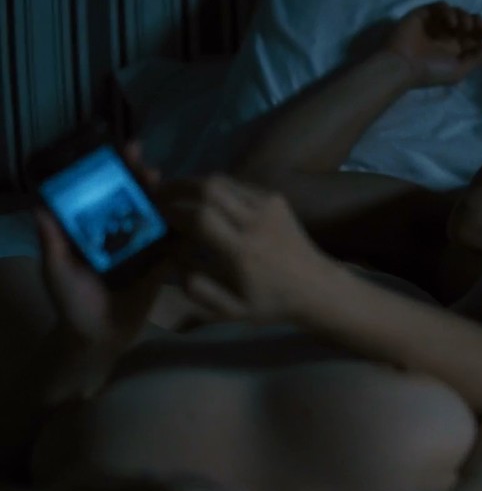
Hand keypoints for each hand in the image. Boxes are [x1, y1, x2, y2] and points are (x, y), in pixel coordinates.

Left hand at [34, 142, 167, 352]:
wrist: (98, 337)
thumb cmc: (72, 302)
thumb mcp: (56, 269)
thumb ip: (52, 241)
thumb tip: (40, 206)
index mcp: (96, 230)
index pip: (106, 194)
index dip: (115, 172)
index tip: (123, 152)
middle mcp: (121, 234)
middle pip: (136, 199)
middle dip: (143, 180)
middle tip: (150, 169)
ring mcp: (144, 249)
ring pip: (158, 217)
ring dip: (166, 200)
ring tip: (170, 188)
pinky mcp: (162, 266)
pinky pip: (175, 246)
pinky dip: (185, 231)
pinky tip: (194, 217)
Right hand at [160, 176, 340, 322]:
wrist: (317, 287)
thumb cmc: (270, 303)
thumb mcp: (230, 309)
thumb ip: (197, 287)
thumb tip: (171, 257)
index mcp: (242, 252)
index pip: (199, 218)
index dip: (172, 212)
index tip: (154, 215)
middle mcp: (255, 223)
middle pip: (210, 188)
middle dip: (177, 187)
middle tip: (157, 194)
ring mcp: (268, 206)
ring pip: (222, 181)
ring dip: (195, 185)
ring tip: (176, 195)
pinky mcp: (276, 199)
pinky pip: (238, 185)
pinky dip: (217, 189)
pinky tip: (206, 201)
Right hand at [384, 1, 481, 87]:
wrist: (404, 65)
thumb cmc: (431, 72)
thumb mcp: (460, 70)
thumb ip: (479, 57)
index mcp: (456, 50)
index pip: (475, 35)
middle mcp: (447, 35)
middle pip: (468, 21)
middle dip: (476, 20)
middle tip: (478, 26)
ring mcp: (436, 24)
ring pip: (456, 11)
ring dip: (464, 16)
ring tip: (463, 28)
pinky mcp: (424, 14)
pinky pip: (441, 6)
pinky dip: (449, 11)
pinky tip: (450, 23)